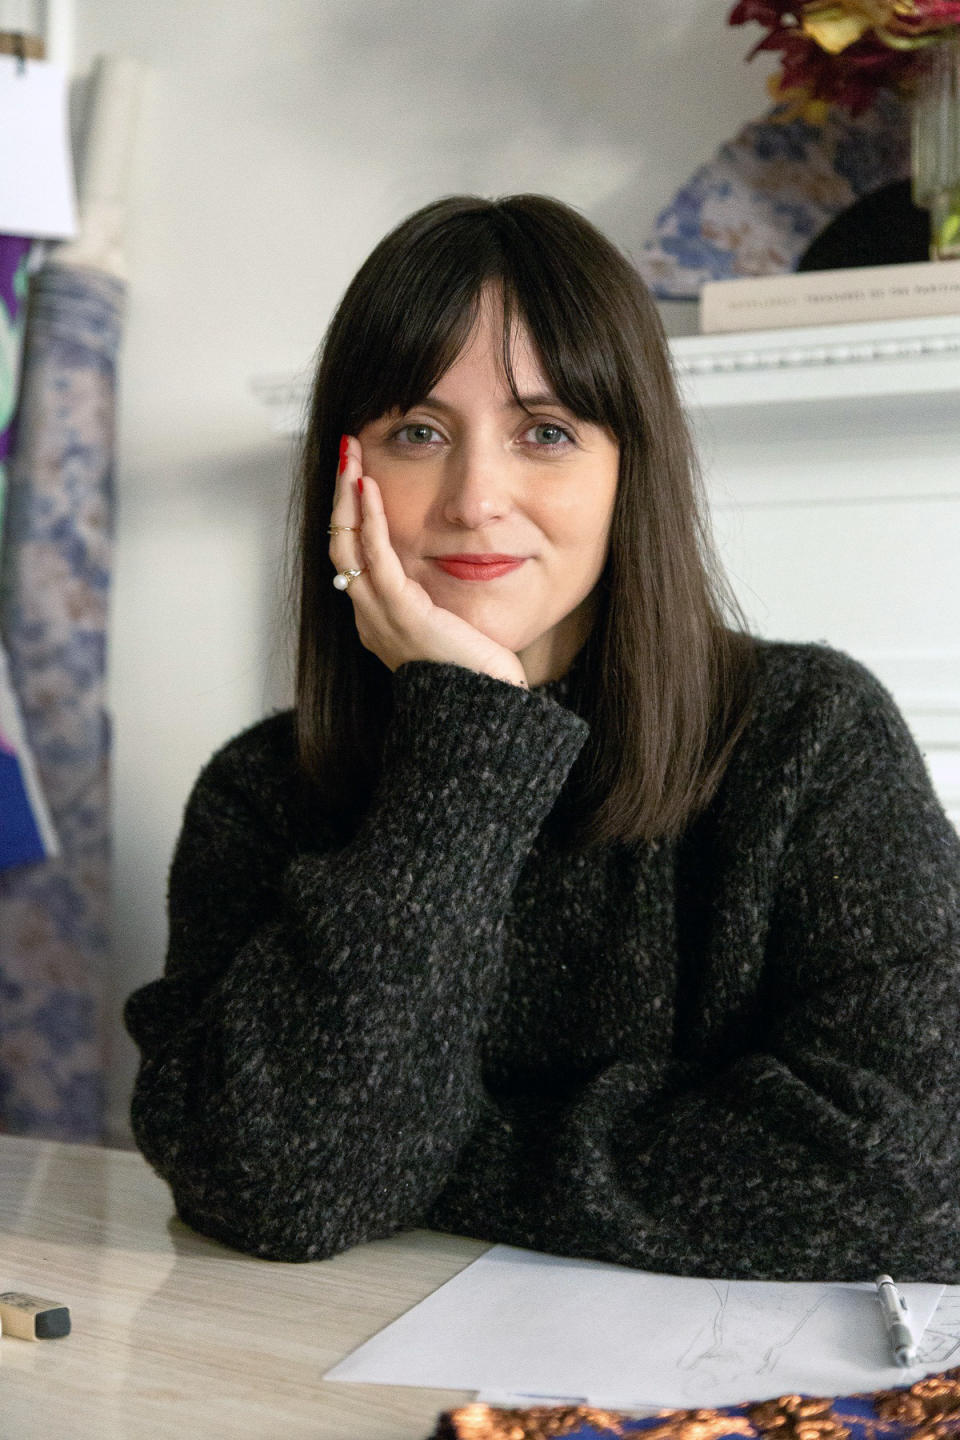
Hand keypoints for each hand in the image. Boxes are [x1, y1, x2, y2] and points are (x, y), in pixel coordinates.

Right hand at [328, 437, 528, 687]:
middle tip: (345, 454)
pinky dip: (369, 518)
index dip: (351, 516)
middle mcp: (369, 617)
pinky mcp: (400, 611)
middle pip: (339, 546)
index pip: (353, 559)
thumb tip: (459, 574)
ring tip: (350, 456)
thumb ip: (443, 601)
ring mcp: (379, 615)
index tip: (357, 480)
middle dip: (340, 497)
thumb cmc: (478, 677)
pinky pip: (375, 556)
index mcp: (380, 621)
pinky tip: (369, 487)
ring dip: (347, 496)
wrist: (484, 710)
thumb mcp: (454, 629)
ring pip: (346, 545)